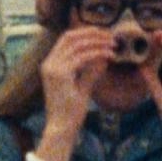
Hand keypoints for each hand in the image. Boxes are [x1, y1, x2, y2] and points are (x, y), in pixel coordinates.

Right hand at [36, 27, 113, 160]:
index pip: (66, 39)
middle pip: (70, 36)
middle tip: (110, 36)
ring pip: (77, 44)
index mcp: (50, 64)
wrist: (62, 127)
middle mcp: (49, 63)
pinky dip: (97, 53)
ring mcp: (53, 68)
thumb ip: (90, 72)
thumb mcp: (82, 87)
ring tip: (112, 46)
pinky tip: (108, 55)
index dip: (85, 33)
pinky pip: (82, 57)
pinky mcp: (60, 74)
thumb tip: (103, 58)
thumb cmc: (70, 111)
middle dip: (91, 33)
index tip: (102, 34)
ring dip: (97, 42)